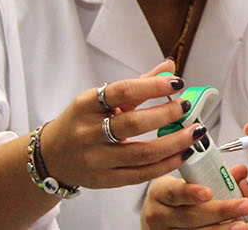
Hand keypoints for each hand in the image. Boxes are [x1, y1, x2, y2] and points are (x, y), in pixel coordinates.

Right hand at [38, 69, 202, 188]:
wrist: (53, 156)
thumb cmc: (81, 122)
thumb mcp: (100, 99)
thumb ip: (138, 84)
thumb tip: (169, 68)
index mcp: (86, 105)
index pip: (122, 91)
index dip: (153, 86)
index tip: (177, 82)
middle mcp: (89, 132)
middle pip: (133, 123)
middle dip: (166, 114)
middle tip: (187, 107)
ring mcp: (97, 159)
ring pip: (142, 152)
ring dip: (174, 142)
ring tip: (194, 132)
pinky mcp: (106, 180)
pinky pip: (141, 174)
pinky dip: (166, 164)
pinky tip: (182, 154)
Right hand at [142, 165, 247, 229]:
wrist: (159, 220)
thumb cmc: (177, 198)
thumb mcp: (189, 183)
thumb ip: (215, 177)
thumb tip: (241, 170)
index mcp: (160, 192)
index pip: (174, 192)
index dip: (190, 192)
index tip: (209, 193)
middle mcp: (158, 215)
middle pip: (189, 216)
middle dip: (219, 211)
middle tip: (246, 205)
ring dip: (221, 229)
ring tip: (242, 225)